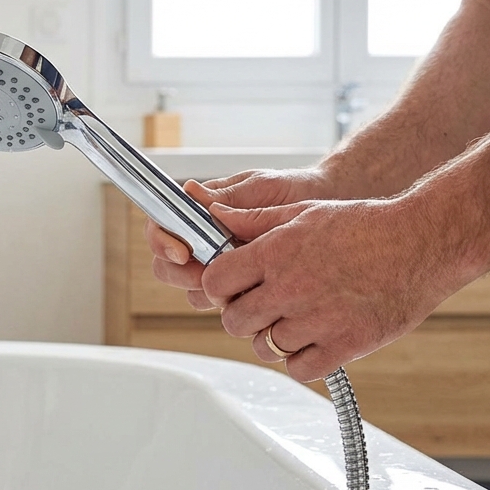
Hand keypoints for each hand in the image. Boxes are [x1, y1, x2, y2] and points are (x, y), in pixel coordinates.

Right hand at [147, 168, 335, 309]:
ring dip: (206, 289)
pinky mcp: (238, 285)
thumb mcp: (262, 188)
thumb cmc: (295, 190)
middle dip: (181, 273)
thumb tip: (189, 191)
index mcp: (201, 211)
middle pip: (166, 265)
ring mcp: (219, 265)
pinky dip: (229, 301)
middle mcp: (203, 240)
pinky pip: (219, 302)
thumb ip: (227, 197)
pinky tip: (251, 292)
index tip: (182, 252)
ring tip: (235, 281)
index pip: (162, 226)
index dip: (162, 241)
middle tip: (206, 273)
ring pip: (190, 289)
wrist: (327, 208)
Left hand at [200, 197, 462, 381]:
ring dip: (272, 338)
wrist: (423, 242)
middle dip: (242, 314)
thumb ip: (254, 219)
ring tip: (292, 321)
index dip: (219, 287)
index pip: (214, 283)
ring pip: (265, 347)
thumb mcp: (303, 211)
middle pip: (234, 320)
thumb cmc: (364, 224)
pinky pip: (299, 369)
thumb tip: (214, 213)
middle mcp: (291, 288)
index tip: (231, 286)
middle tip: (262, 306)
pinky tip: (312, 340)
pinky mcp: (346, 345)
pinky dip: (300, 360)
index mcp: (275, 253)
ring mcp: (318, 320)